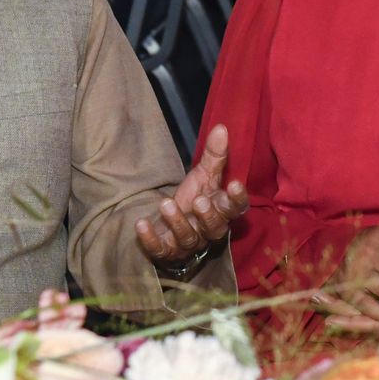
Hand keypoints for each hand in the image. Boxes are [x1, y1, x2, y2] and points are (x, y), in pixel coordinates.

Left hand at [134, 124, 248, 266]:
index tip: (234, 184)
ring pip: (188, 238)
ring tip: (166, 203)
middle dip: (207, 215)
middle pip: (215, 228)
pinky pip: (160, 249)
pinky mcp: (166, 252)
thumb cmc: (193, 198)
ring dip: (177, 222)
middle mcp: (208, 231)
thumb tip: (221, 127)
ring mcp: (188, 244)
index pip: (236, 208)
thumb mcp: (203, 176)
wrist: (169, 225)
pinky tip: (141, 224)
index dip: (237, 199)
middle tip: (199, 201)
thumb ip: (214, 156)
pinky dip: (150, 239)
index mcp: (221, 211)